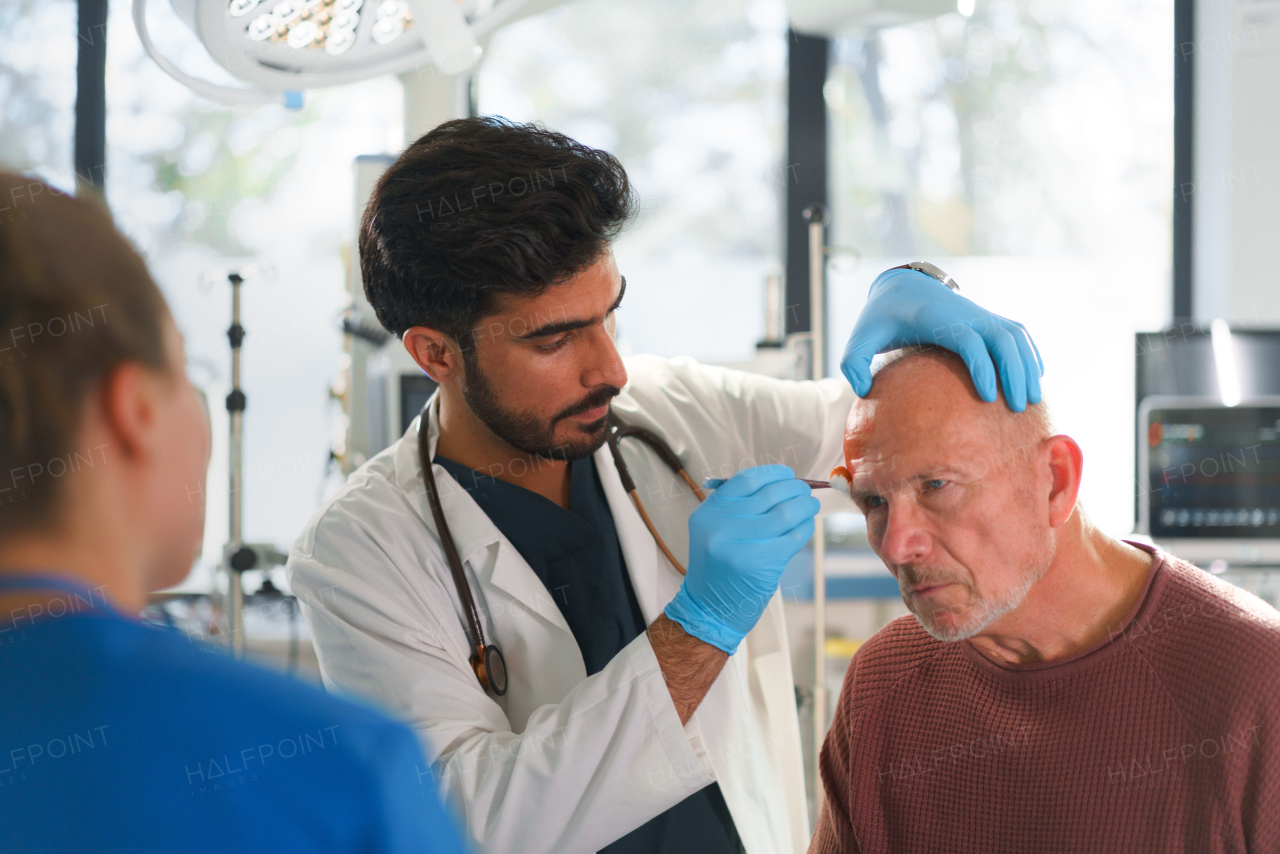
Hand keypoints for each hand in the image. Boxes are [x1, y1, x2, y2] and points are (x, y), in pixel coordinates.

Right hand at [664, 466, 818, 653]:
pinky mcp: (761, 564)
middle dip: (795, 489)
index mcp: (709, 511)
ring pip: (786, 513)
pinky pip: (793, 537)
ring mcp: (741, 545)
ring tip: (810, 507)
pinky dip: (805, 528)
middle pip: (770, 494)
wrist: (709, 608)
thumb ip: (740, 506)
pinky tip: (807, 526)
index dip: (773, 474)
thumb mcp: (715, 529)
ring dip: (805, 507)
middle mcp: (722, 525)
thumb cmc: (718, 566)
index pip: (747, 480)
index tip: (788, 475)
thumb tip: (783, 485)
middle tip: (805, 492)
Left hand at [839, 267, 1043, 411]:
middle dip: (1014, 373)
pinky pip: (1017, 334)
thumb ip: (853, 362)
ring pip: (1014, 336)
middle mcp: (965, 314)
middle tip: (1019, 408)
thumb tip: (862, 390)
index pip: (969, 340)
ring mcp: (979, 314)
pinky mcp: (986, 318)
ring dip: (1027, 366)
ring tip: (1033, 400)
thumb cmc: (882, 319)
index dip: (981, 367)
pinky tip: (1035, 378)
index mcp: (937, 318)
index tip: (987, 398)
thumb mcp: (860, 338)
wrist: (903, 289)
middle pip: (1002, 339)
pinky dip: (1029, 354)